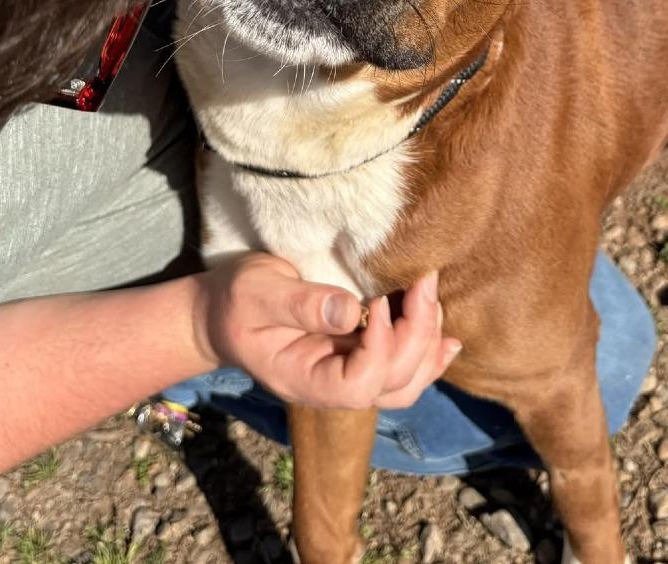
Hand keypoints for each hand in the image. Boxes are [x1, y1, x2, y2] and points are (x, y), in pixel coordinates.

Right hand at [191, 253, 461, 409]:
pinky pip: (403, 370)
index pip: (358, 386)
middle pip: (392, 384)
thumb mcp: (256, 293)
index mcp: (304, 378)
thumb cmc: (233, 301)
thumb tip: (353, 310)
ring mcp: (348, 373)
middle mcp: (332, 386)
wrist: (221, 312)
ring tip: (432, 295)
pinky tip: (447, 335)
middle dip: (418, 334)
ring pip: (406, 382)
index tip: (379, 303)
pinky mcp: (358, 354)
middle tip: (423, 280)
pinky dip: (430, 353)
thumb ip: (300, 303)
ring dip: (428, 341)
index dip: (382, 348)